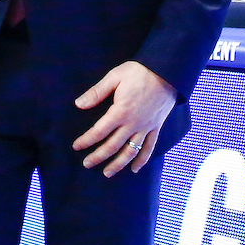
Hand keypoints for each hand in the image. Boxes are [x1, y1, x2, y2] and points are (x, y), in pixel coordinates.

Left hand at [72, 61, 175, 177]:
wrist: (167, 71)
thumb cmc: (139, 72)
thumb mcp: (115, 76)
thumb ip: (97, 92)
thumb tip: (79, 104)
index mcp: (120, 111)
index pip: (99, 132)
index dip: (86, 141)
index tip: (76, 146)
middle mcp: (133, 124)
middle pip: (112, 146)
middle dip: (98, 157)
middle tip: (86, 164)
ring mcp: (146, 127)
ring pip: (130, 152)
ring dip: (118, 164)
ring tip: (107, 173)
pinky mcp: (156, 127)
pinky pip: (149, 148)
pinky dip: (142, 160)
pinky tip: (134, 169)